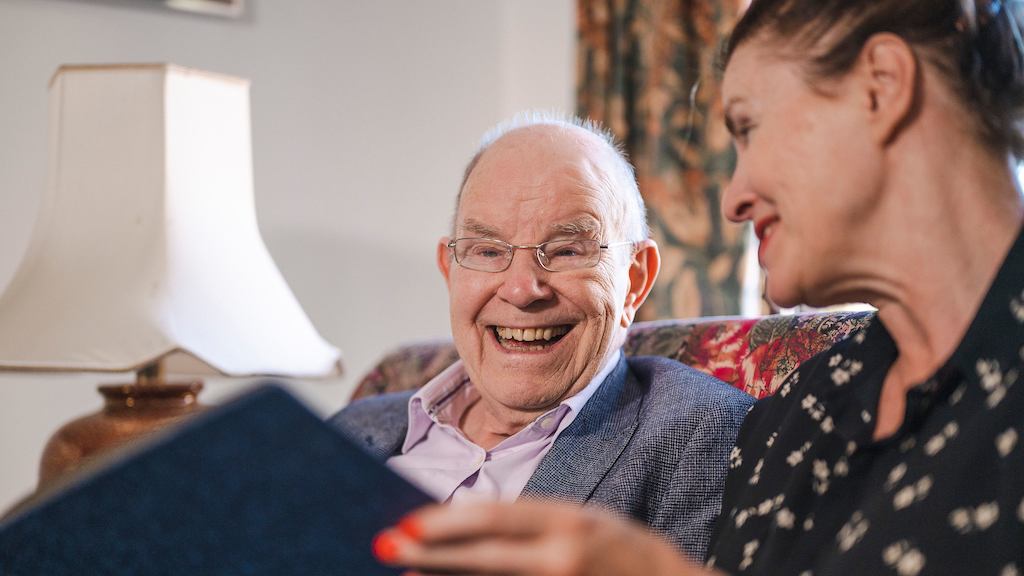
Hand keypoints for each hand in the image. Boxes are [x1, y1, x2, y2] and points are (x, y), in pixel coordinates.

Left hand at [372, 499, 714, 575]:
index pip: (494, 518)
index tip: (406, 523)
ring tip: (406, 575)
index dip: (445, 522)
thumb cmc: (620, 552)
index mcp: (568, 521)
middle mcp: (562, 558)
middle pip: (482, 558)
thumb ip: (528, 523)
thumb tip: (463, 524)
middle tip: (385, 546)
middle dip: (428, 556)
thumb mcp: (581, 520)